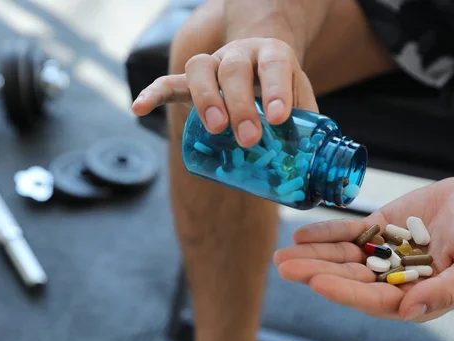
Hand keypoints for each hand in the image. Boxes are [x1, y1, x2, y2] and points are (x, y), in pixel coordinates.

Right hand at [131, 38, 317, 146]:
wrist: (260, 61)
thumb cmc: (281, 89)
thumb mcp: (301, 100)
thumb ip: (307, 128)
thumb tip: (315, 175)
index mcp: (272, 55)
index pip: (274, 65)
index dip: (275, 89)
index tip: (279, 117)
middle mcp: (240, 54)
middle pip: (234, 69)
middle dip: (240, 104)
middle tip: (248, 138)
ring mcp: (214, 65)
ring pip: (200, 68)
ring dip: (205, 98)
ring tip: (215, 129)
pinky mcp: (191, 80)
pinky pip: (168, 82)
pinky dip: (153, 94)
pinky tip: (139, 108)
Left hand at [273, 177, 453, 321]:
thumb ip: (446, 291)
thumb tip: (409, 312)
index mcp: (416, 297)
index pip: (374, 300)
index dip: (345, 292)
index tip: (317, 282)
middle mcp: (392, 279)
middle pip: (349, 279)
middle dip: (315, 273)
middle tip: (284, 267)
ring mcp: (382, 254)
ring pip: (342, 257)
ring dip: (313, 255)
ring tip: (283, 254)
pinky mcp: (377, 230)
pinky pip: (347, 233)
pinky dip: (325, 233)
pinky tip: (301, 234)